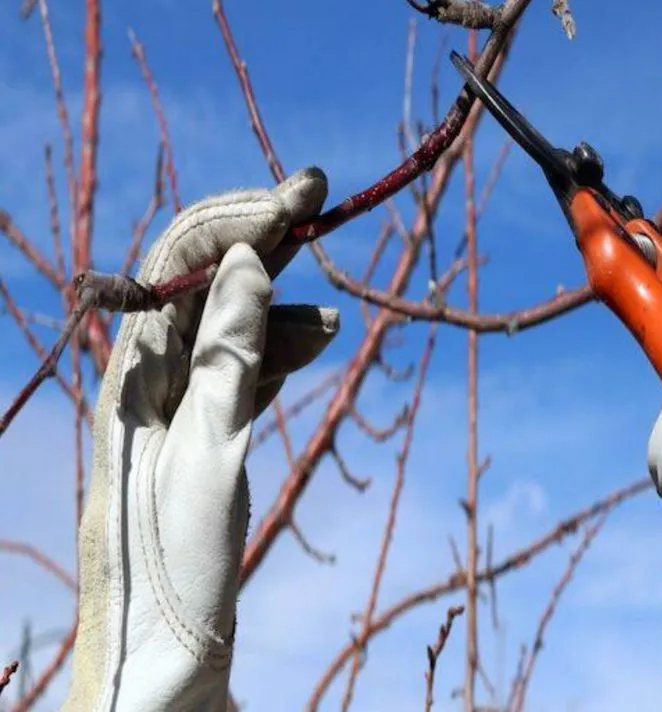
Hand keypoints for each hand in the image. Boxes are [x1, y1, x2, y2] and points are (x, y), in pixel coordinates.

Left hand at [62, 169, 338, 711]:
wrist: (159, 660)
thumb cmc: (174, 566)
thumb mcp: (211, 453)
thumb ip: (229, 354)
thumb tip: (250, 261)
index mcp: (133, 371)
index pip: (183, 260)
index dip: (243, 217)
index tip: (304, 195)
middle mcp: (148, 373)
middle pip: (205, 276)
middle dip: (262, 233)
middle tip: (319, 197)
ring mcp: (177, 400)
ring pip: (230, 318)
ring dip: (281, 297)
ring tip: (335, 308)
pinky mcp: (204, 428)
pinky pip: (244, 364)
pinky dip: (282, 344)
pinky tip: (320, 340)